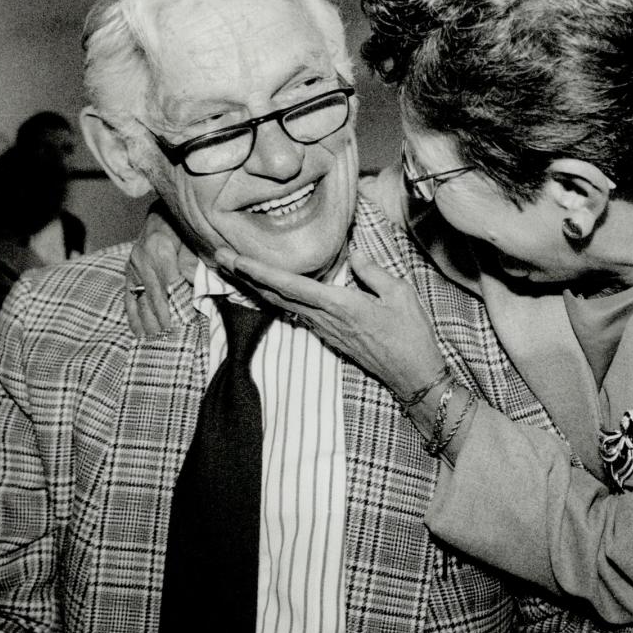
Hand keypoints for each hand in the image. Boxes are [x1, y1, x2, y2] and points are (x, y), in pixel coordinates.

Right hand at [124, 201, 190, 335]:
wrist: (162, 215)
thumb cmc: (184, 229)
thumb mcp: (193, 240)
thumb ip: (193, 261)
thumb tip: (193, 283)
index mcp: (160, 248)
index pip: (171, 284)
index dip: (179, 305)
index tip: (187, 324)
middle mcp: (142, 258)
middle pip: (155, 296)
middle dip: (164, 320)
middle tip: (172, 342)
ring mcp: (132, 267)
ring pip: (141, 300)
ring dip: (149, 324)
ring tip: (157, 344)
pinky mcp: (128, 274)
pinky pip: (130, 299)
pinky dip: (135, 318)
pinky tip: (140, 335)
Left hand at [216, 246, 448, 398]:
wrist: (414, 376)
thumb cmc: (411, 335)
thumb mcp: (400, 295)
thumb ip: (372, 273)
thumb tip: (353, 256)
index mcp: (340, 305)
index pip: (290, 285)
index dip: (259, 271)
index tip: (234, 259)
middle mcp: (325, 319)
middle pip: (276, 295)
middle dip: (246, 276)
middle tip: (219, 257)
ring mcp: (325, 331)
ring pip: (283, 305)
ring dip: (257, 287)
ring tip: (235, 270)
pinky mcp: (331, 338)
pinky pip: (298, 314)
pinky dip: (278, 299)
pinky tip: (268, 291)